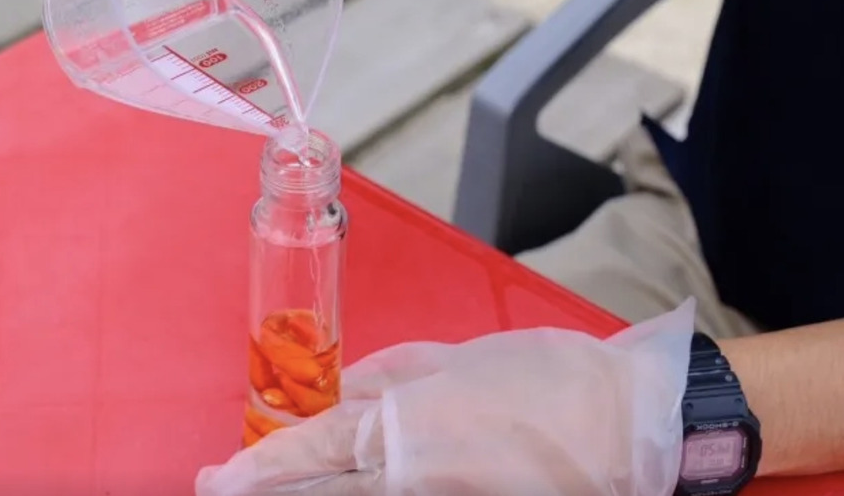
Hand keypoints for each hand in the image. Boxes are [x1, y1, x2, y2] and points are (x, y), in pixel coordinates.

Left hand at [196, 300, 695, 494]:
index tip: (220, 475)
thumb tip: (332, 392)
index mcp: (404, 423)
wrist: (624, 428)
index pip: (311, 447)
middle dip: (265, 493)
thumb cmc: (544, 384)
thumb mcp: (451, 360)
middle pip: (317, 494)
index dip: (261, 465)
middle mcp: (409, 477)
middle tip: (219, 494)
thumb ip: (382, 377)